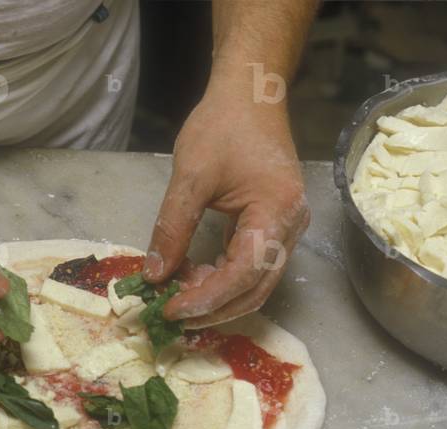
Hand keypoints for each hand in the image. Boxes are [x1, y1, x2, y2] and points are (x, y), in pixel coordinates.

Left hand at [143, 84, 308, 326]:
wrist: (252, 96)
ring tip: (178, 291)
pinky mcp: (275, 227)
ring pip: (256, 282)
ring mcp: (287, 229)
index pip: (244, 274)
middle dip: (214, 308)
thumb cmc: (224, 126)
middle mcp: (291, 228)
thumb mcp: (190, 176)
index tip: (172, 310)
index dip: (207, 299)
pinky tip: (194, 274)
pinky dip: (223, 277)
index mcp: (277, 213)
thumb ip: (172, 228)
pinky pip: (253, 265)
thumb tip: (154, 275)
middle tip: (173, 314)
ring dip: (218, 295)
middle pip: (255, 288)